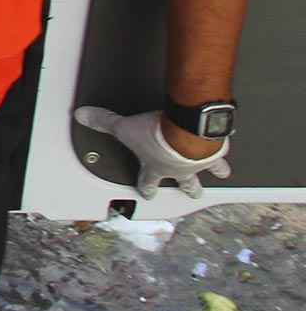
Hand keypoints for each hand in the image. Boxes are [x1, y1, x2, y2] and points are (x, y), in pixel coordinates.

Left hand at [73, 106, 230, 198]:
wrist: (187, 131)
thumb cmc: (159, 136)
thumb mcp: (124, 127)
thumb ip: (103, 122)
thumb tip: (83, 116)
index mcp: (159, 167)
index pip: (149, 180)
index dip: (146, 187)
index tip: (146, 194)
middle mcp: (182, 168)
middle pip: (187, 183)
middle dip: (190, 188)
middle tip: (194, 192)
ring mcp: (202, 160)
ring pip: (211, 169)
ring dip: (216, 170)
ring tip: (221, 171)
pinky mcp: (218, 147)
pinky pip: (222, 147)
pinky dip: (224, 143)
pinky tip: (227, 137)